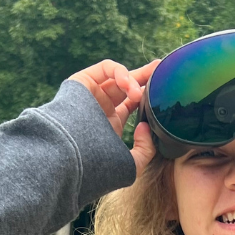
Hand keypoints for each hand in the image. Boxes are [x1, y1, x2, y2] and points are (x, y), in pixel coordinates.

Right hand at [69, 58, 160, 178]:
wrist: (70, 155)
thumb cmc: (97, 164)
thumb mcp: (130, 165)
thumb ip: (145, 151)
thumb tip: (146, 127)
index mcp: (110, 125)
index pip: (132, 105)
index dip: (148, 98)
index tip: (165, 92)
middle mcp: (101, 108)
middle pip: (128, 87)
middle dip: (146, 78)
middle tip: (162, 71)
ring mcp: (92, 94)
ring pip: (119, 76)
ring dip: (135, 79)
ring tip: (141, 91)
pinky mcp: (83, 81)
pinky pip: (106, 68)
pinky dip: (121, 72)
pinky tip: (130, 84)